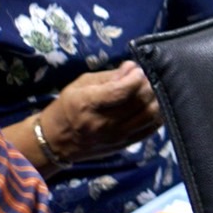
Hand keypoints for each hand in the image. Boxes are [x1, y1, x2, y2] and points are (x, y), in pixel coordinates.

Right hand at [42, 61, 162, 162]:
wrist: (55, 141)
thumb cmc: (68, 107)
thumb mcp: (81, 85)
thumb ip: (109, 76)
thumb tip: (132, 67)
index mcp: (87, 104)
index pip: (122, 91)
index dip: (136, 78)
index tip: (138, 70)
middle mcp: (102, 122)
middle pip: (139, 102)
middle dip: (147, 85)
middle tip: (145, 79)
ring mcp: (115, 136)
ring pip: (149, 116)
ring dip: (155, 100)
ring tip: (150, 91)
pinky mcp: (123, 145)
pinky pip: (150, 129)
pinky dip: (157, 115)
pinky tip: (152, 106)